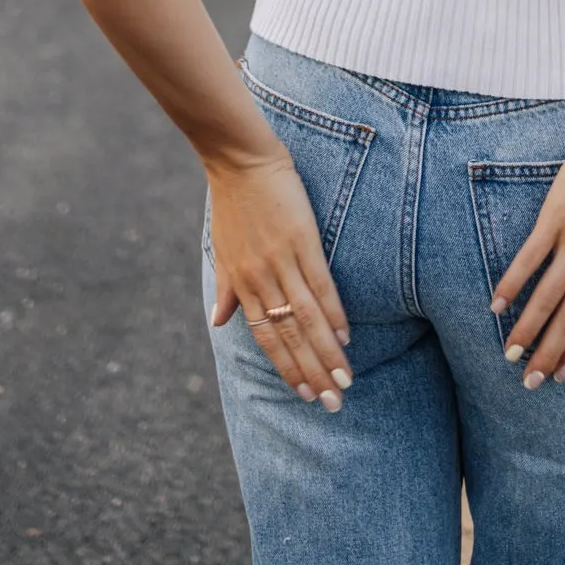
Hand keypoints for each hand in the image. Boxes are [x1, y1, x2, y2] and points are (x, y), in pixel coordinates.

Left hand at [206, 148, 353, 409]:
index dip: (287, 369)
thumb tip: (218, 322)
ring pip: (306, 319)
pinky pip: (319, 286)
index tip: (306, 396)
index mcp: (241, 284)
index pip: (267, 339)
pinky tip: (345, 337)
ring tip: (345, 381)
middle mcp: (259, 280)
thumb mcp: (222, 250)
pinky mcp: (301, 240)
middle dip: (313, 374)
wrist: (239, 159)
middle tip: (334, 405)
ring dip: (327, 354)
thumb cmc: (233, 201)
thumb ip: (225, 289)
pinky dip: (333, 314)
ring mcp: (280, 261)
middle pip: (289, 338)